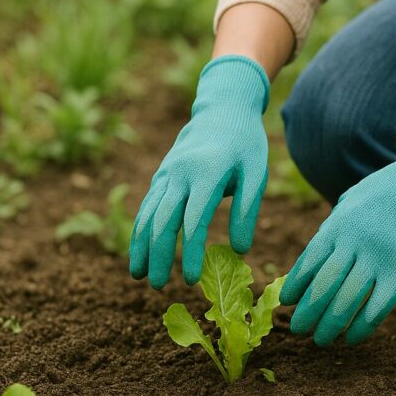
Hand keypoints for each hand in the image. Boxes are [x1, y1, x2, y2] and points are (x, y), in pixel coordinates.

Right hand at [129, 55, 269, 288]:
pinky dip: (139, 230)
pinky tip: (138, 253)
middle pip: (162, 220)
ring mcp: (167, 173)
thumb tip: (240, 250)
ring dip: (141, 246)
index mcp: (207, 173)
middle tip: (157, 287)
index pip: (193, 219)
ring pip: (147, 214)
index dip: (190, 252)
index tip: (190, 280)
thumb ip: (248, 211)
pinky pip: (146, 206)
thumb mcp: (256, 173)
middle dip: (158, 255)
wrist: (223, 109)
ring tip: (140, 277)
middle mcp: (180, 173)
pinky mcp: (161, 175)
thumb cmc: (245, 145)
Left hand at [279, 127, 395, 344]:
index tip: (286, 302)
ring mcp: (378, 258)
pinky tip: (353, 338)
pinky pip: (378, 307)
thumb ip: (332, 229)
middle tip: (297, 329)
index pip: (308, 262)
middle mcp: (353, 244)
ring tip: (322, 339)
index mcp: (337, 226)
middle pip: (323, 286)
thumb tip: (313, 261)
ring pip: (346, 301)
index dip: (295, 286)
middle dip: (307, 313)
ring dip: (330, 325)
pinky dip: (362, 326)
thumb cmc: (385, 194)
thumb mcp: (350, 201)